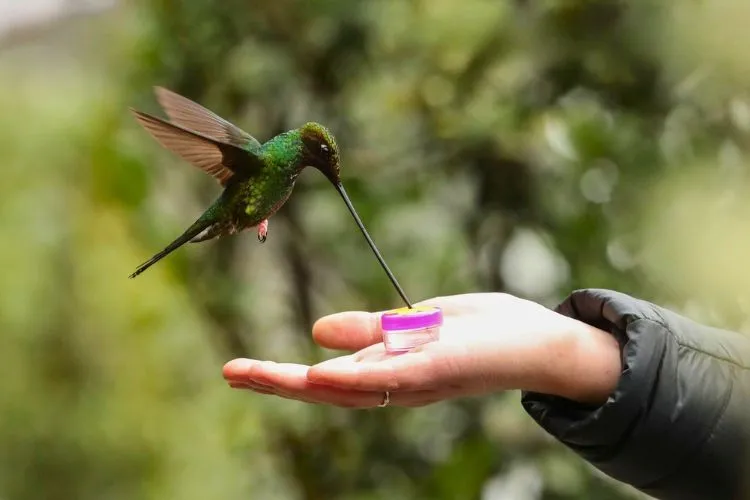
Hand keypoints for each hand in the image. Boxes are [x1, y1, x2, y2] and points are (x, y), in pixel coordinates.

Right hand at [223, 293, 621, 407]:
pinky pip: (391, 379)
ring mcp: (416, 381)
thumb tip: (316, 330)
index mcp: (388, 371)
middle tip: (229, 373)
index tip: (239, 370)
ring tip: (257, 376)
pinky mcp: (439, 371)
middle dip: (276, 383)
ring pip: (350, 388)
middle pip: (327, 389)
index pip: (326, 377)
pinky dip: (353, 380)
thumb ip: (372, 329)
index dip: (281, 376)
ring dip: (301, 385)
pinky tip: (320, 375)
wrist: (544, 343)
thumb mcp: (419, 323)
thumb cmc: (485, 332)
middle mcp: (395, 384)